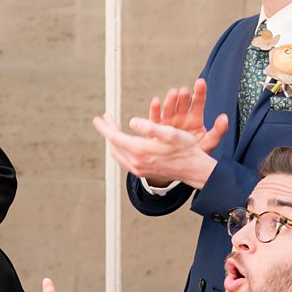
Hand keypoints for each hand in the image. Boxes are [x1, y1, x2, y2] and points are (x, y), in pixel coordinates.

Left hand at [93, 77, 227, 188]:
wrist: (193, 169)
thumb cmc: (185, 149)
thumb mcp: (170, 133)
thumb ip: (150, 127)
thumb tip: (132, 122)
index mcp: (140, 150)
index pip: (114, 137)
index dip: (105, 126)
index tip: (98, 118)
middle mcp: (136, 162)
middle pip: (113, 144)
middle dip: (108, 130)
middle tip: (107, 119)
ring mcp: (138, 169)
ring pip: (117, 153)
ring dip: (113, 140)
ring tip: (114, 128)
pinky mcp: (142, 172)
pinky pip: (123, 160)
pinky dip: (120, 149)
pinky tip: (124, 142)